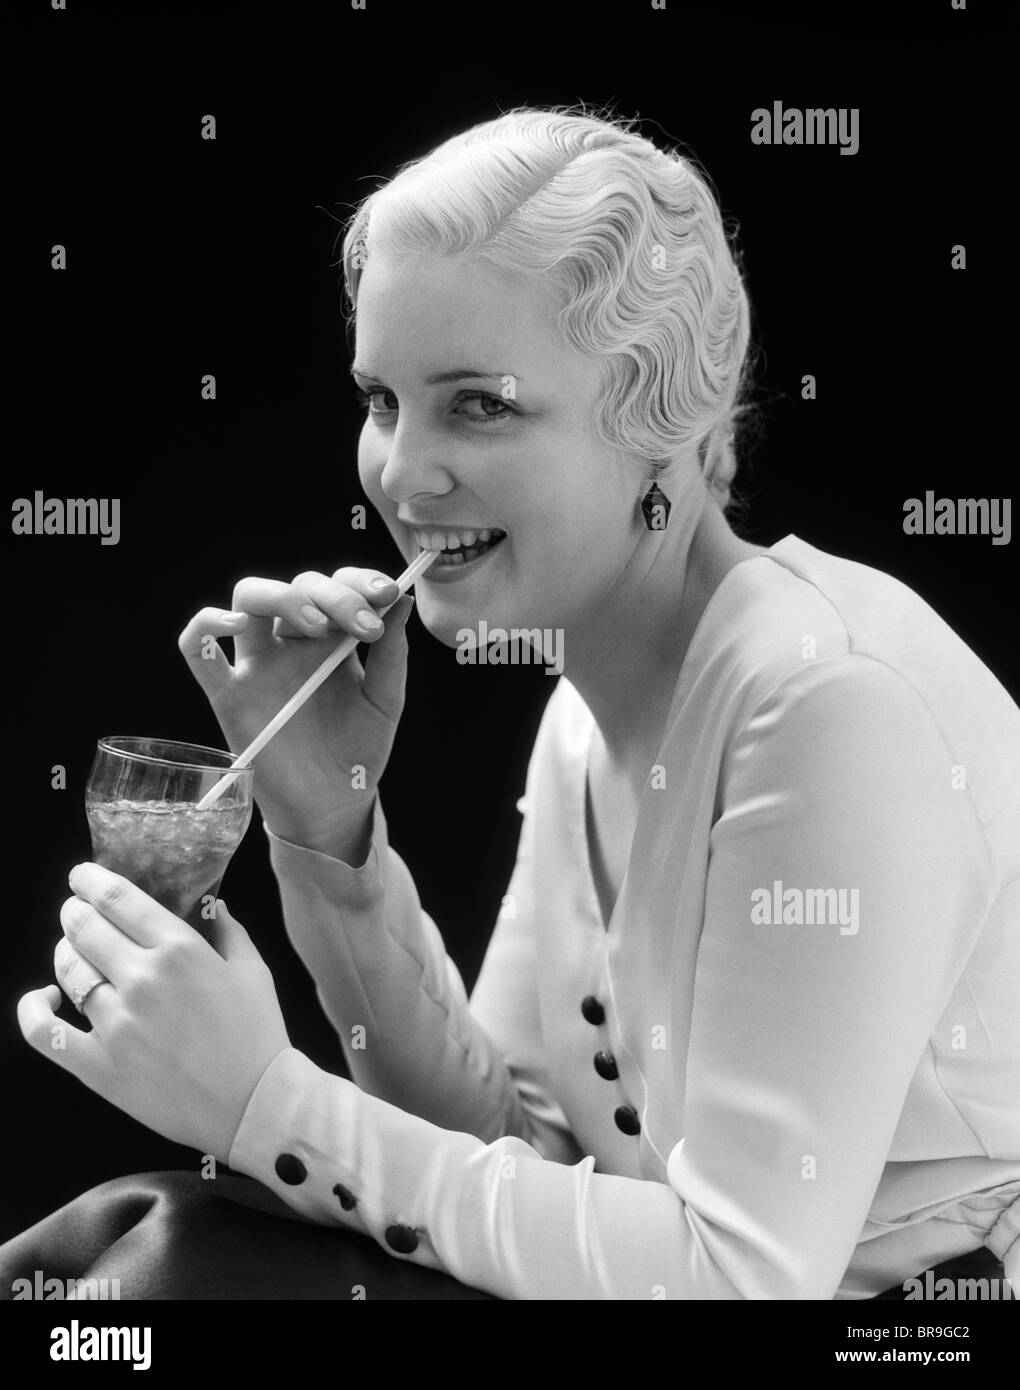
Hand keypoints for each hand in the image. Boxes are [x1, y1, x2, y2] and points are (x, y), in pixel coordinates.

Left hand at [17, 862, 290, 1164]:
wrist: (254, 1105)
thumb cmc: (258, 1034)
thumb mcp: (253, 971)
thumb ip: (228, 931)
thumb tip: (211, 905)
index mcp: (180, 949)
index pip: (117, 898)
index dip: (91, 880)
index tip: (82, 876)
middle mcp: (143, 979)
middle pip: (84, 927)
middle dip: (74, 911)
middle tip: (76, 910)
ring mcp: (116, 1023)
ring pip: (67, 969)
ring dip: (64, 952)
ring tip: (72, 951)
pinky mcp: (98, 1065)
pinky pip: (45, 1032)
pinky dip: (33, 1009)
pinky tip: (41, 998)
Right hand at [178, 568, 413, 849]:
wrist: (334, 805)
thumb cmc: (358, 751)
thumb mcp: (385, 700)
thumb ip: (392, 652)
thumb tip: (404, 597)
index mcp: (331, 637)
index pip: (336, 586)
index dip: (358, 581)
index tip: (388, 594)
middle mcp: (291, 642)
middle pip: (298, 586)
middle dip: (333, 595)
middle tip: (363, 625)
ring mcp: (258, 665)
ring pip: (248, 598)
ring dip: (282, 597)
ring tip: (317, 627)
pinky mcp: (229, 695)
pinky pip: (197, 648)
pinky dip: (206, 624)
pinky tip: (233, 624)